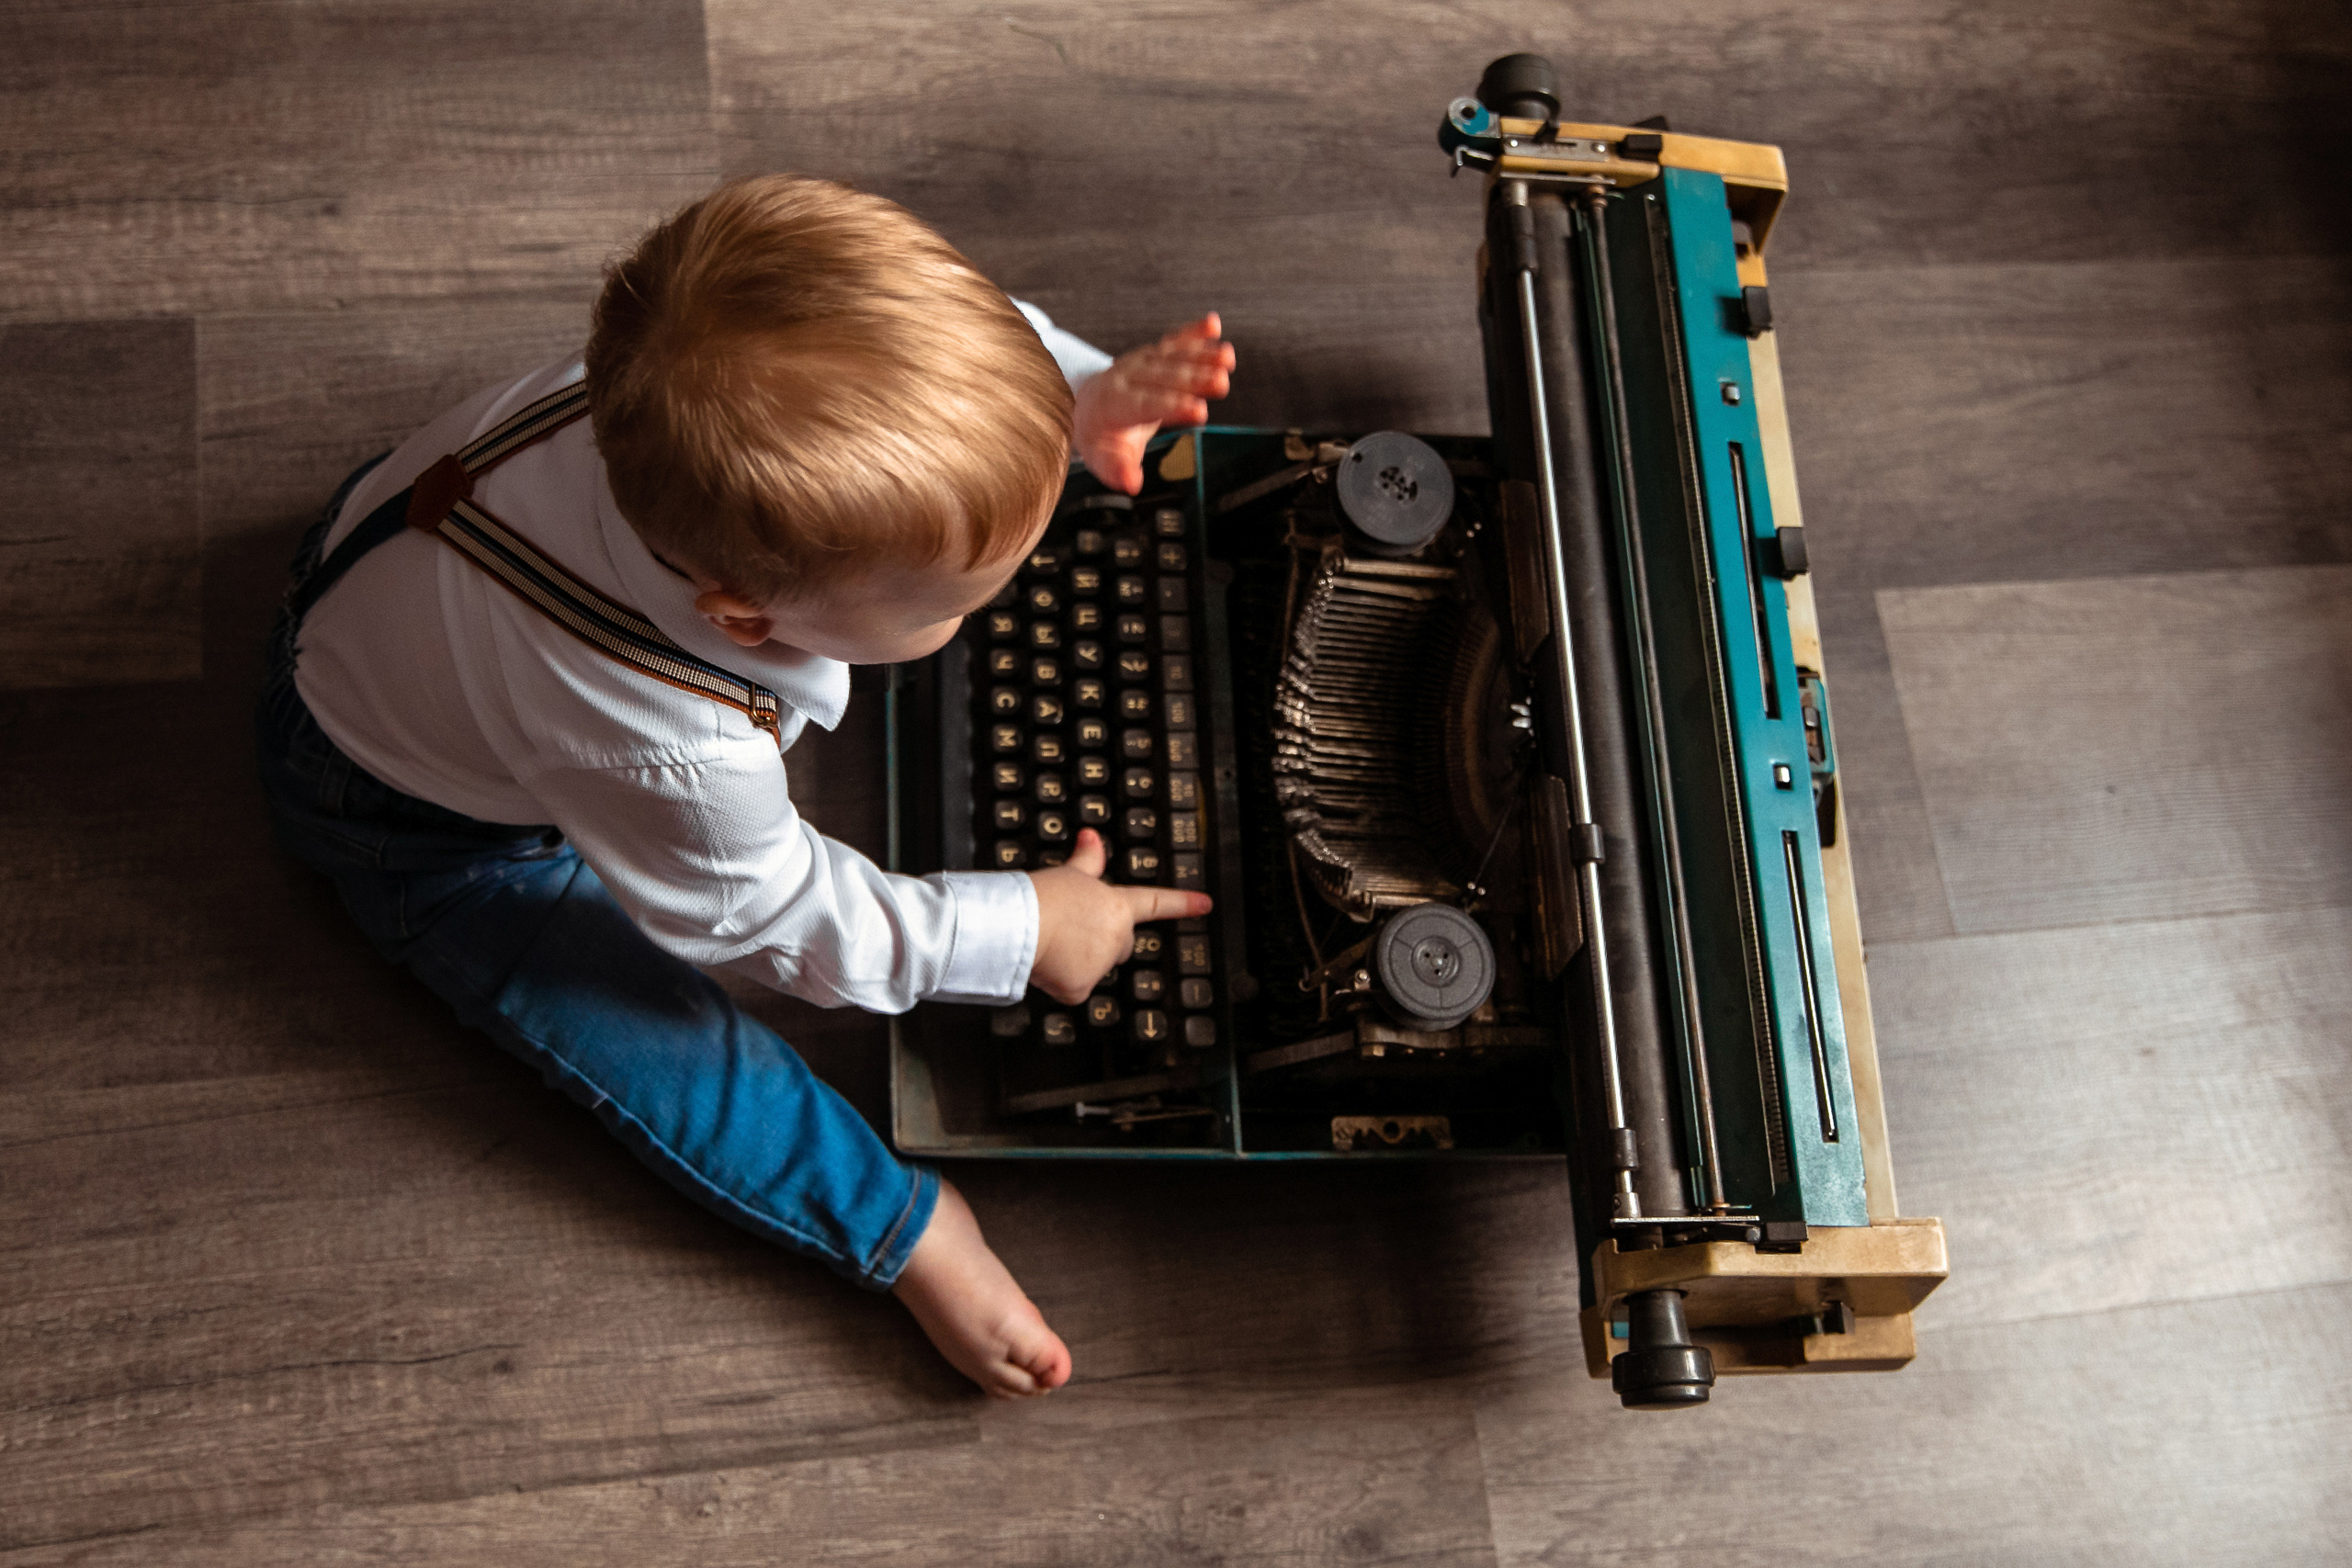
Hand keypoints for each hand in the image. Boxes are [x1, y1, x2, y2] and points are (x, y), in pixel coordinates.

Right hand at [1026, 829, 1211, 1003]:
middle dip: (1103, 941)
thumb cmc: (1041, 897)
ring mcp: (1102, 963)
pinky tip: (1047, 962)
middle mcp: (1117, 936)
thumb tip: (1092, 836)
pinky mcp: (1081, 987)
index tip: (1204, 904)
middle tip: (1073, 931)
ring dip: (1078, 960)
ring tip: (1052, 941)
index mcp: (1117, 906)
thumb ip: (1087, 860)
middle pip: (1121, 944)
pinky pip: (1074, 988)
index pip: (1156, 902)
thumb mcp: (1069, 873)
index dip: (1182, 903)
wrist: (1020, 924)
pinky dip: (1060, 979)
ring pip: (1095, 967)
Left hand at [1072, 313, 1235, 494]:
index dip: (1173, 406)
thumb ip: (1118, 469)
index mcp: (1115, 403)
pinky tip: (1212, 324)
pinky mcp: (1156, 352)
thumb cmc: (1099, 435)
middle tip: (1221, 384)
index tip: (1198, 411)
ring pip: (1174, 355)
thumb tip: (1132, 483)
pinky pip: (1175, 340)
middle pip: (1165, 377)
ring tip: (1227, 358)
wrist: (1086, 404)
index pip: (1146, 404)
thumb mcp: (1102, 458)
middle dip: (1194, 379)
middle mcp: (1128, 376)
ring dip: (1202, 354)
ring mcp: (1143, 361)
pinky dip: (1194, 331)